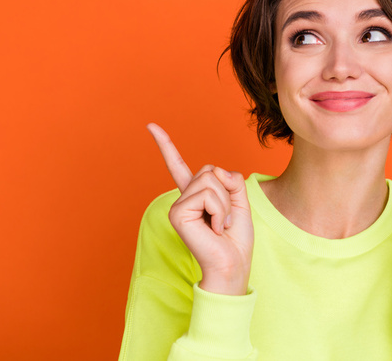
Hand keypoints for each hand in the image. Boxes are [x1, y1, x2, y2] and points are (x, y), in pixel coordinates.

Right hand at [147, 122, 253, 295]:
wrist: (233, 266)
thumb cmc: (236, 240)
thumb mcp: (240, 203)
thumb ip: (231, 180)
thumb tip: (216, 171)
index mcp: (195, 195)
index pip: (177, 165)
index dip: (165, 145)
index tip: (150, 126)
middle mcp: (183, 199)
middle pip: (209, 170)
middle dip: (227, 192)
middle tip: (224, 219)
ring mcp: (178, 206)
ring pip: (210, 181)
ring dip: (224, 204)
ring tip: (220, 225)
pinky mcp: (177, 214)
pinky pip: (207, 195)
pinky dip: (219, 211)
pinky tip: (214, 229)